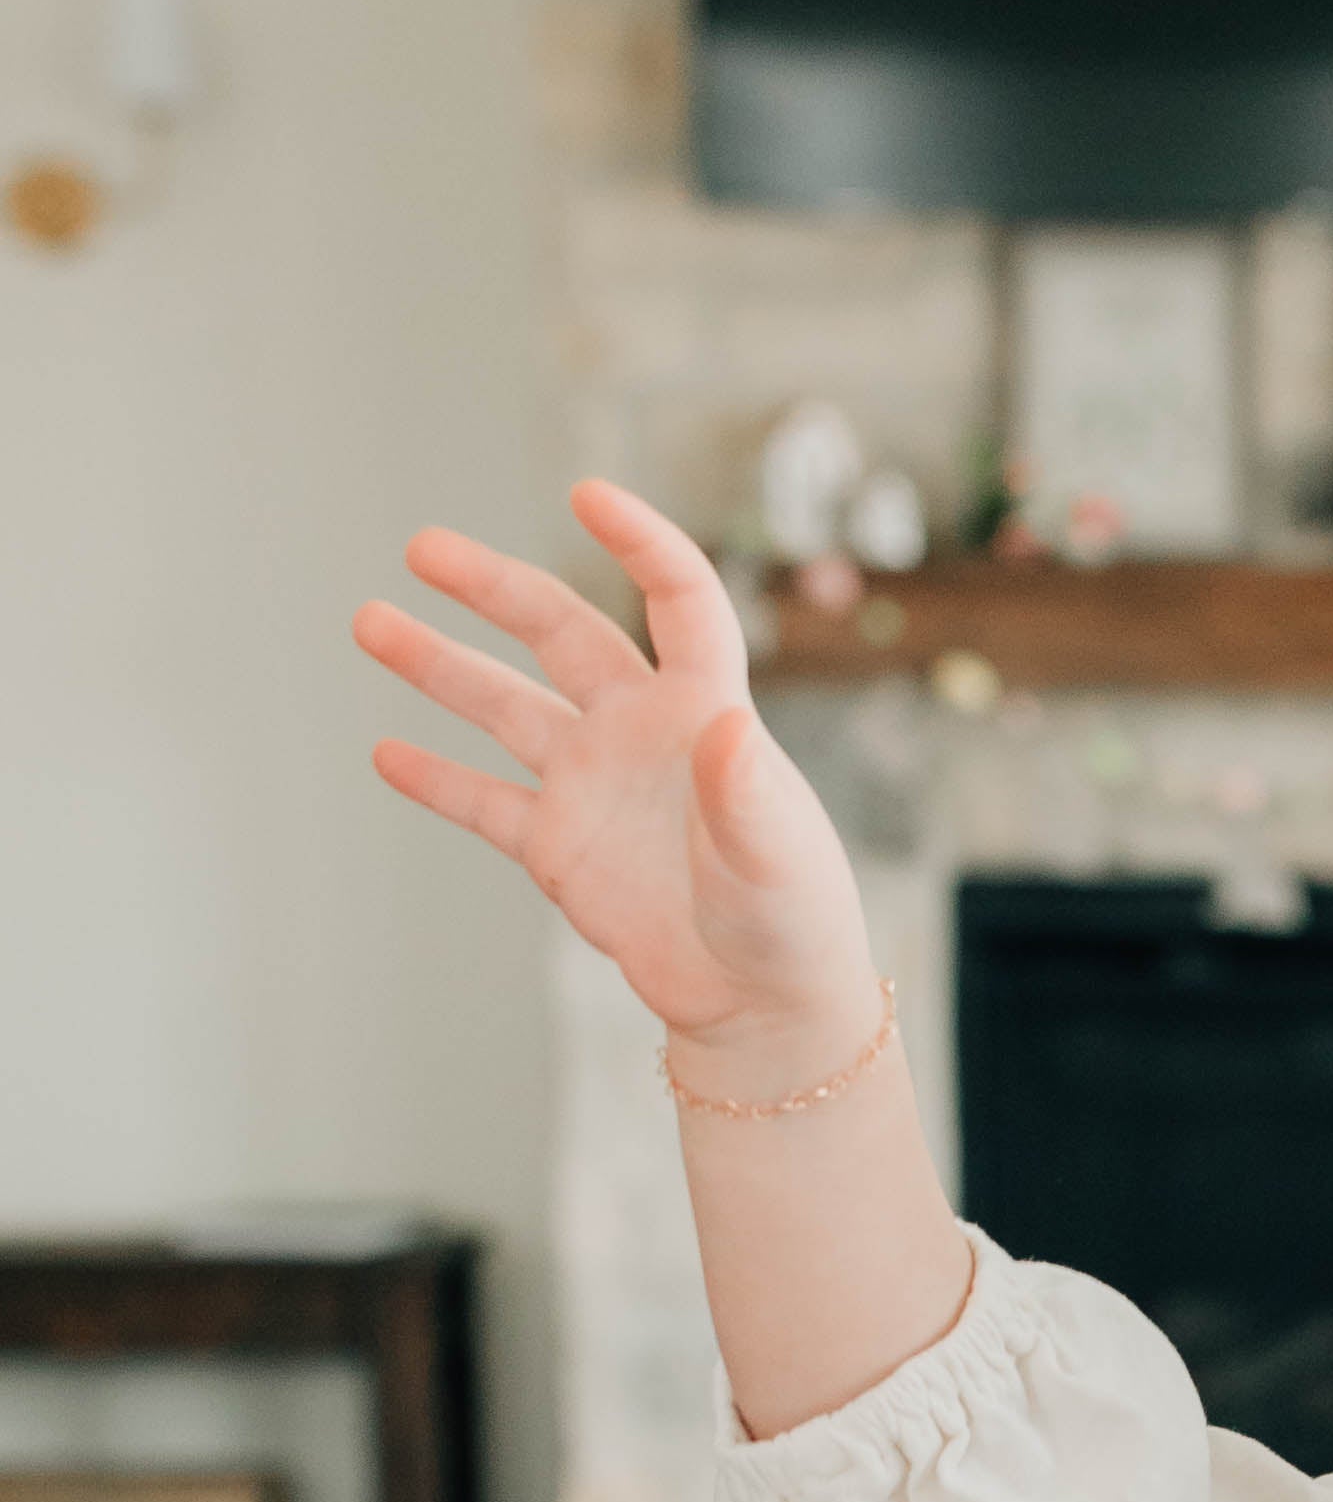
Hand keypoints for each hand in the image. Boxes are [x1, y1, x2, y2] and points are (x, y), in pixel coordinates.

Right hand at [355, 481, 877, 1078]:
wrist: (763, 1005)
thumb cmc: (793, 923)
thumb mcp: (776, 857)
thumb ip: (746, 794)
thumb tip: (732, 727)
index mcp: (705, 710)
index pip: (678, 600)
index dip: (641, 544)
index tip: (587, 495)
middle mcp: (639, 731)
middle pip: (561, 633)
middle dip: (493, 587)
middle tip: (422, 548)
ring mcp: (593, 786)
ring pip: (504, 706)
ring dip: (438, 665)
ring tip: (369, 620)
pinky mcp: (561, 849)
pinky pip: (488, 803)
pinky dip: (439, 780)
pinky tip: (385, 751)